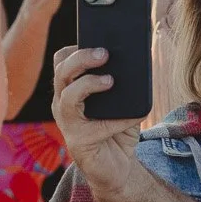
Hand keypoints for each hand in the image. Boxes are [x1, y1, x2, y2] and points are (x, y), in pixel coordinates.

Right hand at [52, 44, 140, 189]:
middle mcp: (64, 103)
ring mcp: (68, 123)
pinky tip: (134, 115)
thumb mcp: (125, 101)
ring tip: (110, 80)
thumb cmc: (119, 129)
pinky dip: (117, 119)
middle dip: (81, 58)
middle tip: (104, 53)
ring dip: (88, 84)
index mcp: (71, 88)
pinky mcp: (78, 141)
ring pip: (67, 95)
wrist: (119, 167)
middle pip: (61, 72)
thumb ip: (128, 84)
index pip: (63, 60)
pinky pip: (93, 126)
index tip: (93, 34)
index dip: (75, 47)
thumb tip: (139, 63)